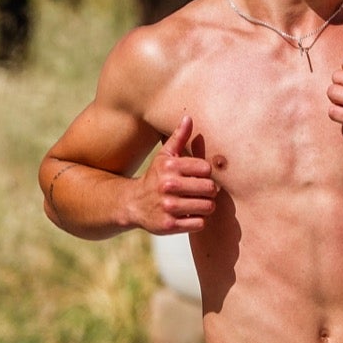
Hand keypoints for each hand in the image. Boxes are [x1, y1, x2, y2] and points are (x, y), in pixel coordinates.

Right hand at [131, 116, 218, 234]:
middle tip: (202, 192)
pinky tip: (190, 215)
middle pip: (210, 188)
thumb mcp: (163, 157)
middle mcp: (168, 186)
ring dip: (206, 206)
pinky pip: (199, 223)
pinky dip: (198, 220)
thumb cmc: (155, 177)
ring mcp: (168, 207)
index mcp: (170, 167)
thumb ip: (178, 138)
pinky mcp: (169, 225)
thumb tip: (189, 117)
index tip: (199, 176)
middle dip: (209, 191)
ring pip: (207, 206)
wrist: (132, 203)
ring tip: (197, 203)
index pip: (206, 168)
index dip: (206, 173)